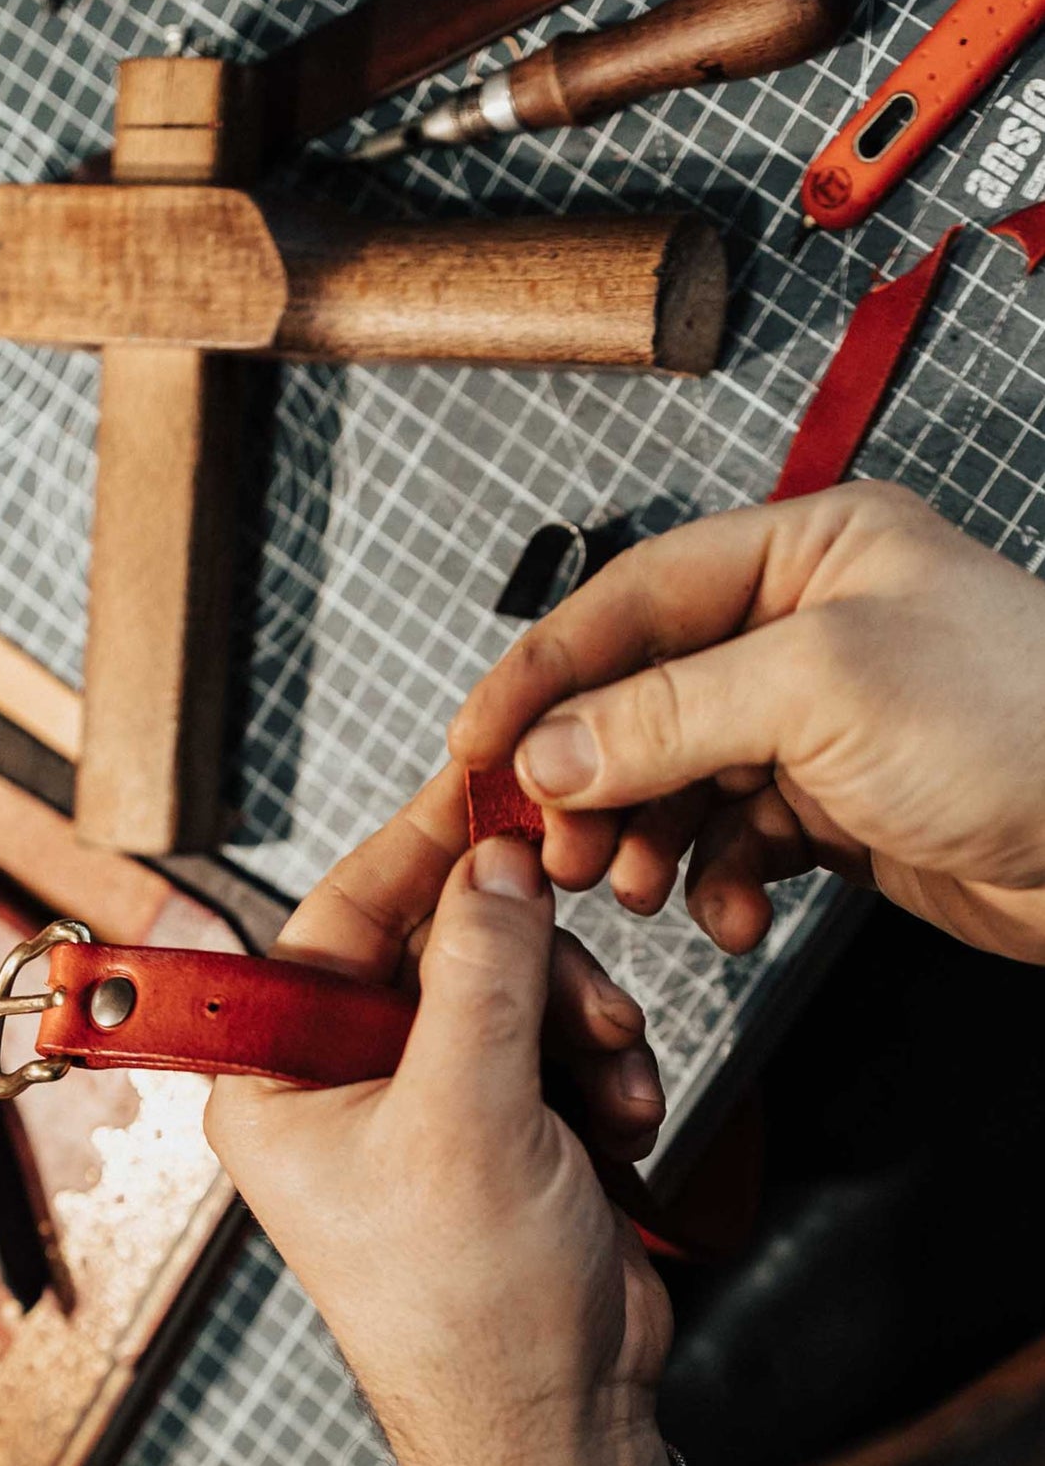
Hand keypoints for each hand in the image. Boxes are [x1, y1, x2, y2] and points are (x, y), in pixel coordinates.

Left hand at [204, 768, 671, 1465]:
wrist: (558, 1426)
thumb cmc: (470, 1317)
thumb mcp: (467, 1119)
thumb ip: (479, 976)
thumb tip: (491, 863)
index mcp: (276, 1078)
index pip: (335, 919)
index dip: (414, 853)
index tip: (483, 794)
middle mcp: (339, 1079)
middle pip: (438, 943)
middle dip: (527, 964)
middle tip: (580, 990)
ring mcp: (423, 1099)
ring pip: (509, 984)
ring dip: (577, 1021)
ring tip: (611, 1079)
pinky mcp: (497, 1122)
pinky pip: (551, 1039)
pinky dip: (598, 1066)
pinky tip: (622, 1117)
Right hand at [450, 482, 1044, 962]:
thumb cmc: (1025, 725)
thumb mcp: (824, 688)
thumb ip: (669, 712)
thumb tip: (551, 750)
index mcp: (808, 552)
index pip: (634, 595)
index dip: (545, 668)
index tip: (477, 741)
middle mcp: (808, 629)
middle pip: (646, 693)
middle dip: (593, 772)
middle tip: (554, 839)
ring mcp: (824, 722)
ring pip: (679, 776)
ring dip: (645, 837)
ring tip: (636, 884)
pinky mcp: (840, 807)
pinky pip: (732, 840)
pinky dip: (713, 882)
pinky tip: (727, 912)